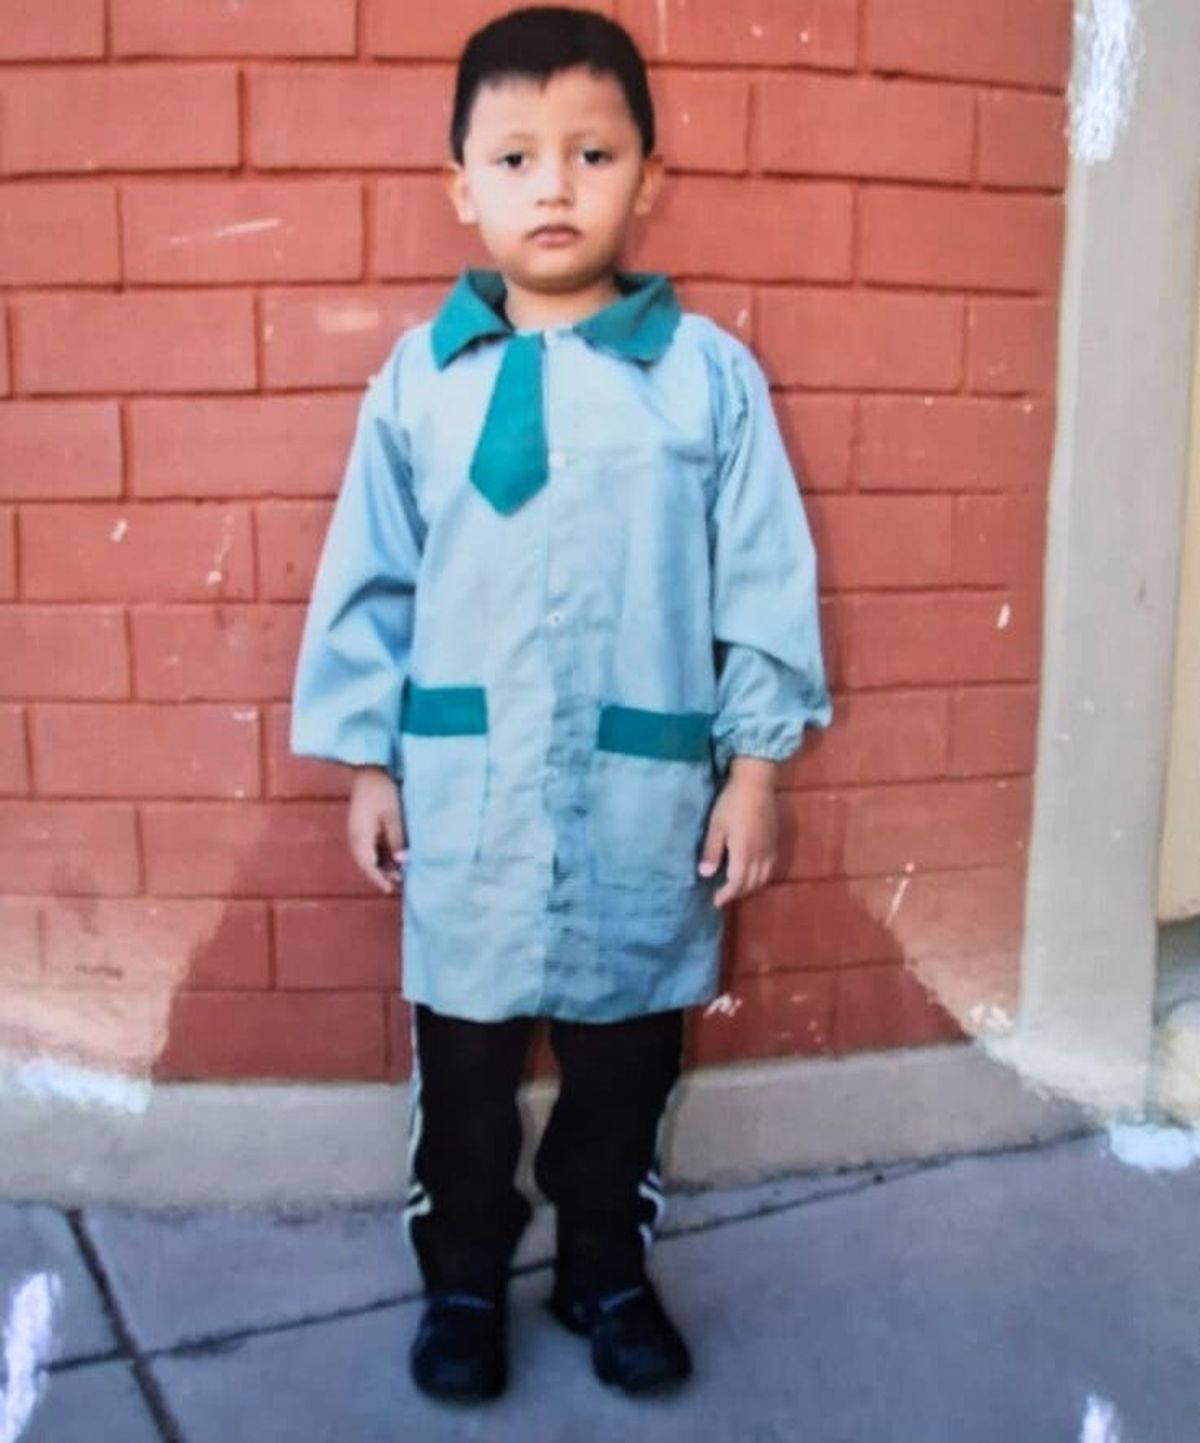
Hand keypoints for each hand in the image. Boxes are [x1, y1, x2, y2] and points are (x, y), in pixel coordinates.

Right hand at [347, 765, 406, 894]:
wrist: (370, 768)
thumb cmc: (382, 790)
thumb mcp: (393, 816)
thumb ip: (396, 840)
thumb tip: (401, 863)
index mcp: (359, 836)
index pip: (367, 865)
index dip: (378, 879)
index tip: (390, 889)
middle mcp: (355, 837)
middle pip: (367, 863)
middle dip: (382, 874)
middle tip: (401, 882)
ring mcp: (358, 831)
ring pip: (370, 855)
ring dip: (383, 865)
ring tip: (401, 872)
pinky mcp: (364, 825)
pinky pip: (371, 846)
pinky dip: (383, 854)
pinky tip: (396, 856)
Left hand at [697, 759, 779, 907]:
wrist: (756, 783)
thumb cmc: (731, 803)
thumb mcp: (716, 826)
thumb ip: (711, 851)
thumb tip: (705, 875)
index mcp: (744, 855)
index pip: (736, 884)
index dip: (726, 895)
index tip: (715, 901)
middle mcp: (760, 856)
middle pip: (751, 884)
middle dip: (737, 893)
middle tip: (723, 895)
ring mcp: (770, 849)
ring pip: (763, 878)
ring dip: (750, 886)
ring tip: (737, 886)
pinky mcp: (775, 841)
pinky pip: (771, 868)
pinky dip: (761, 876)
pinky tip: (753, 871)